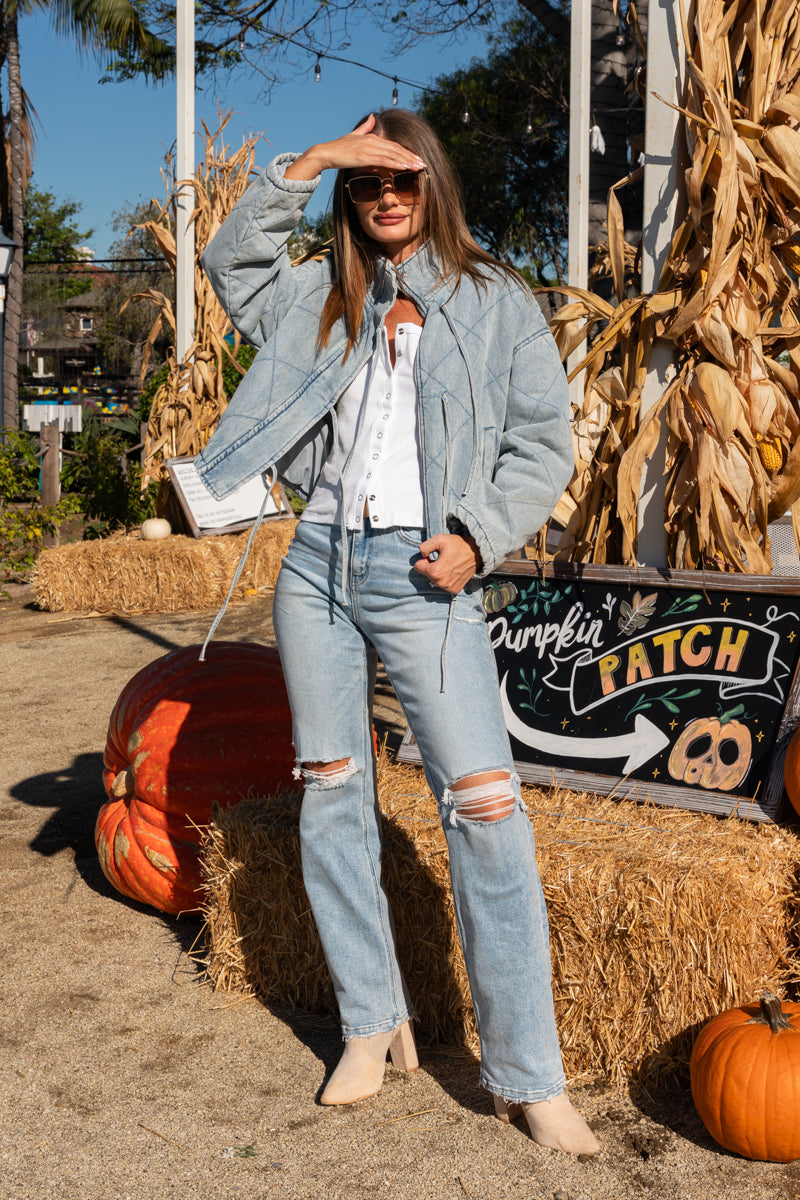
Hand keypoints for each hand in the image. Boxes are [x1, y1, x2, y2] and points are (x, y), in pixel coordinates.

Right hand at [284, 115, 425, 180]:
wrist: (325, 153)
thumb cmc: (338, 147)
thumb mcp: (353, 136)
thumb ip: (364, 128)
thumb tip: (372, 117)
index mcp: (371, 137)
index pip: (393, 146)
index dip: (406, 152)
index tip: (417, 159)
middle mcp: (372, 141)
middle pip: (396, 150)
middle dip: (411, 157)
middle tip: (424, 164)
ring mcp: (368, 148)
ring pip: (393, 155)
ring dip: (408, 161)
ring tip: (419, 167)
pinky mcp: (364, 156)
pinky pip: (384, 160)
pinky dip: (396, 163)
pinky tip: (406, 167)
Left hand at [412, 533, 480, 593]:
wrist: (477, 553)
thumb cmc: (458, 545)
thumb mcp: (439, 539)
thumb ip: (424, 546)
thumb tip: (422, 556)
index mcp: (435, 572)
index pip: (417, 567)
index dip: (424, 559)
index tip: (433, 555)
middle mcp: (441, 583)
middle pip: (426, 574)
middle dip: (431, 567)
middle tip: (443, 559)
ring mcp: (448, 588)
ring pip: (434, 580)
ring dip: (438, 573)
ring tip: (449, 564)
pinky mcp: (454, 590)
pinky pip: (443, 584)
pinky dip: (446, 578)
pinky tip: (453, 571)